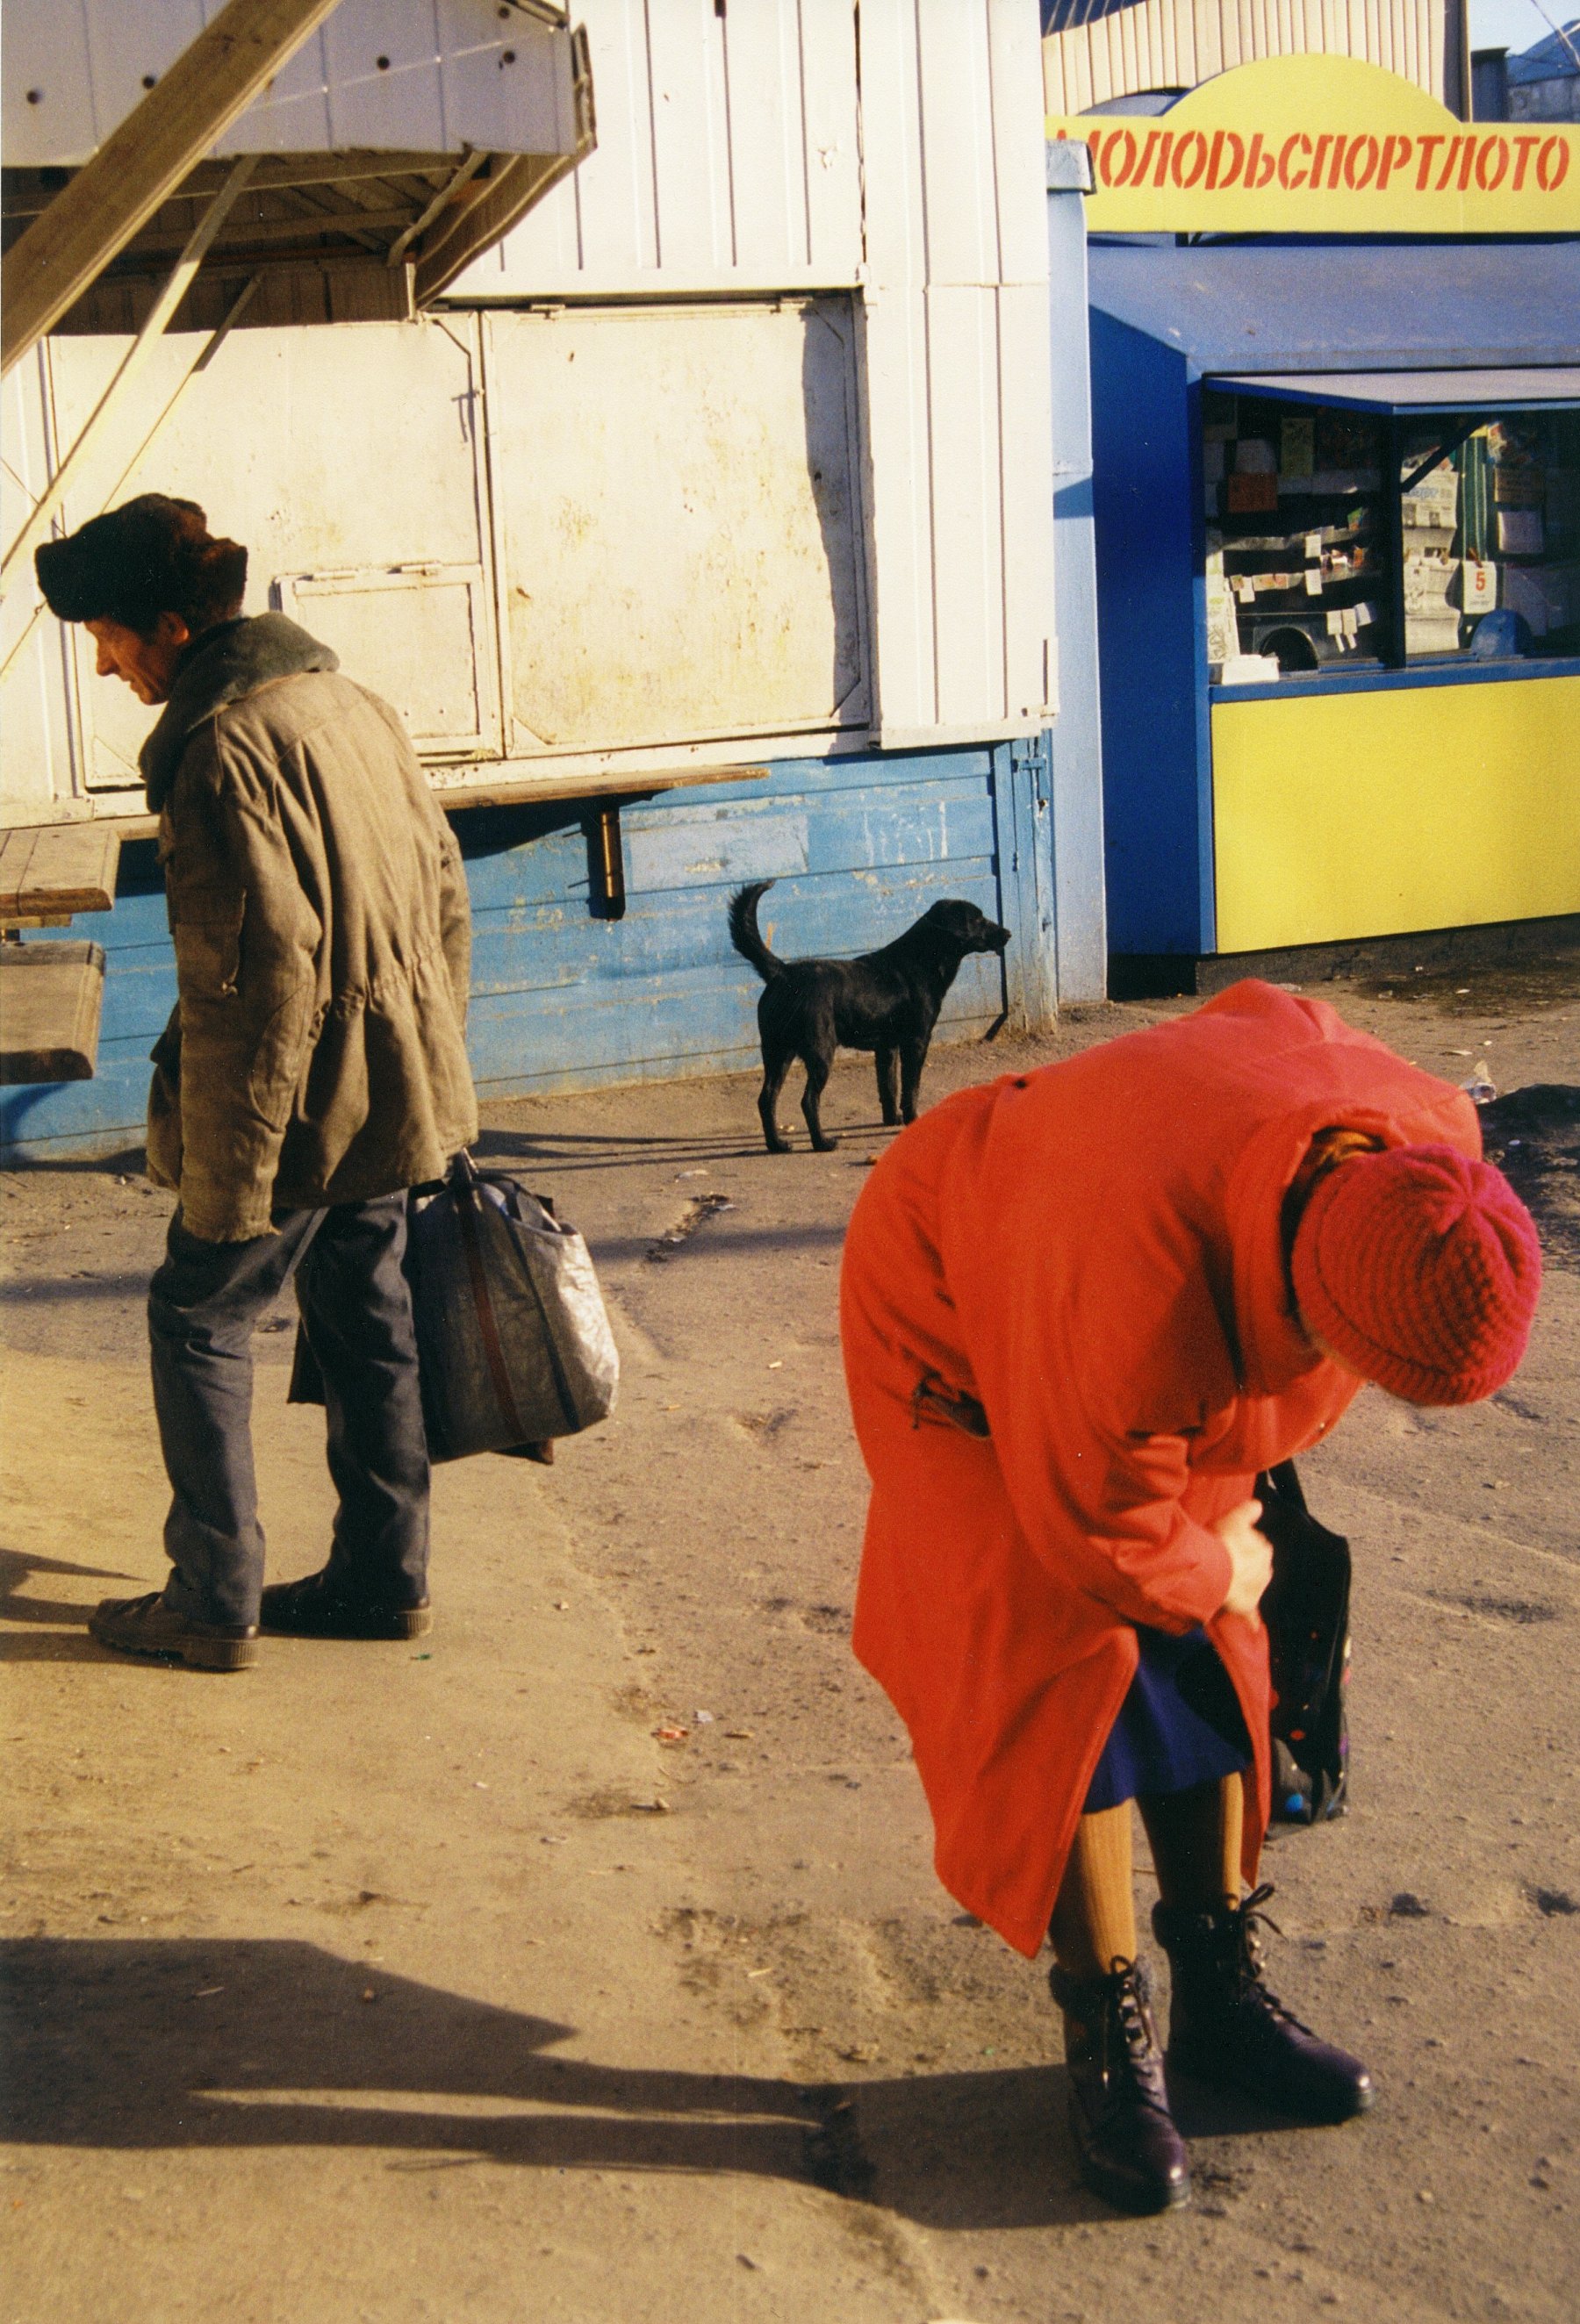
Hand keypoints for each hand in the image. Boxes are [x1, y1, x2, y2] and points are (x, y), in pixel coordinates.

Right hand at [1213, 1498, 1271, 1619]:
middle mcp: (1266, 1569)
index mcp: (1264, 1548)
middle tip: (1225, 1564)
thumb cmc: (1220, 1543)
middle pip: (1257, 1566)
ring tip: (1226, 1585)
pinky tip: (1250, 1625)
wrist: (1212, 1571)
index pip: (1258, 1544)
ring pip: (1253, 1586)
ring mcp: (1257, 1589)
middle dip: (1245, 1566)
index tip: (1229, 1546)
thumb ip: (1248, 1512)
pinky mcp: (1247, 1606)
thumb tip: (1259, 1505)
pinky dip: (1251, 1619)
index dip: (1242, 1545)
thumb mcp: (1233, 1519)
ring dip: (1244, 1586)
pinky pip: (1250, 1613)